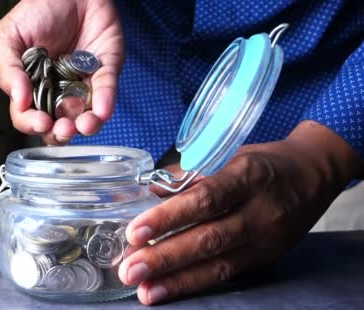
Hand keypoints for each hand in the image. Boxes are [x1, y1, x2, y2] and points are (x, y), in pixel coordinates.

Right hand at [0, 0, 123, 144]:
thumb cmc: (36, 11)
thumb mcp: (8, 36)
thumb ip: (8, 68)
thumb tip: (18, 100)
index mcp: (31, 87)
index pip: (28, 116)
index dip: (32, 123)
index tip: (39, 121)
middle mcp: (57, 91)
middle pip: (58, 125)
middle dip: (60, 133)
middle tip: (62, 128)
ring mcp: (83, 83)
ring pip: (85, 116)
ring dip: (85, 125)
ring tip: (84, 124)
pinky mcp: (106, 71)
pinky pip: (106, 92)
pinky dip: (105, 103)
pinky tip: (101, 111)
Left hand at [118, 121, 361, 304]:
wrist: (315, 174)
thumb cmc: (262, 162)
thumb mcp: (228, 154)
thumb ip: (188, 173)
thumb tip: (148, 190)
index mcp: (247, 175)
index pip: (204, 199)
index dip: (168, 218)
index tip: (134, 232)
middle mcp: (260, 210)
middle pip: (209, 238)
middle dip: (165, 258)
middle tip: (130, 270)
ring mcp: (266, 239)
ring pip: (219, 265)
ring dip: (177, 280)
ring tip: (144, 290)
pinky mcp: (267, 258)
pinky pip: (228, 274)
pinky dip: (195, 284)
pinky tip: (168, 290)